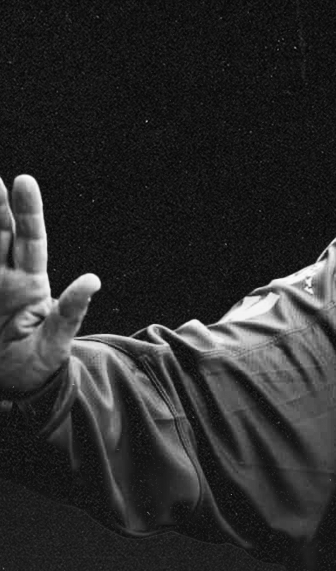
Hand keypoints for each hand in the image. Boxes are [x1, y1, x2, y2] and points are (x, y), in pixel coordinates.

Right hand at [0, 175, 99, 397]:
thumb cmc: (40, 365)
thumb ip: (71, 311)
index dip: (26, 210)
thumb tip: (93, 279)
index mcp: (31, 284)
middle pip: (0, 233)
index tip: (23, 180)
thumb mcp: (57, 341)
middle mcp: (6, 279)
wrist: (12, 389)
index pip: (30, 239)